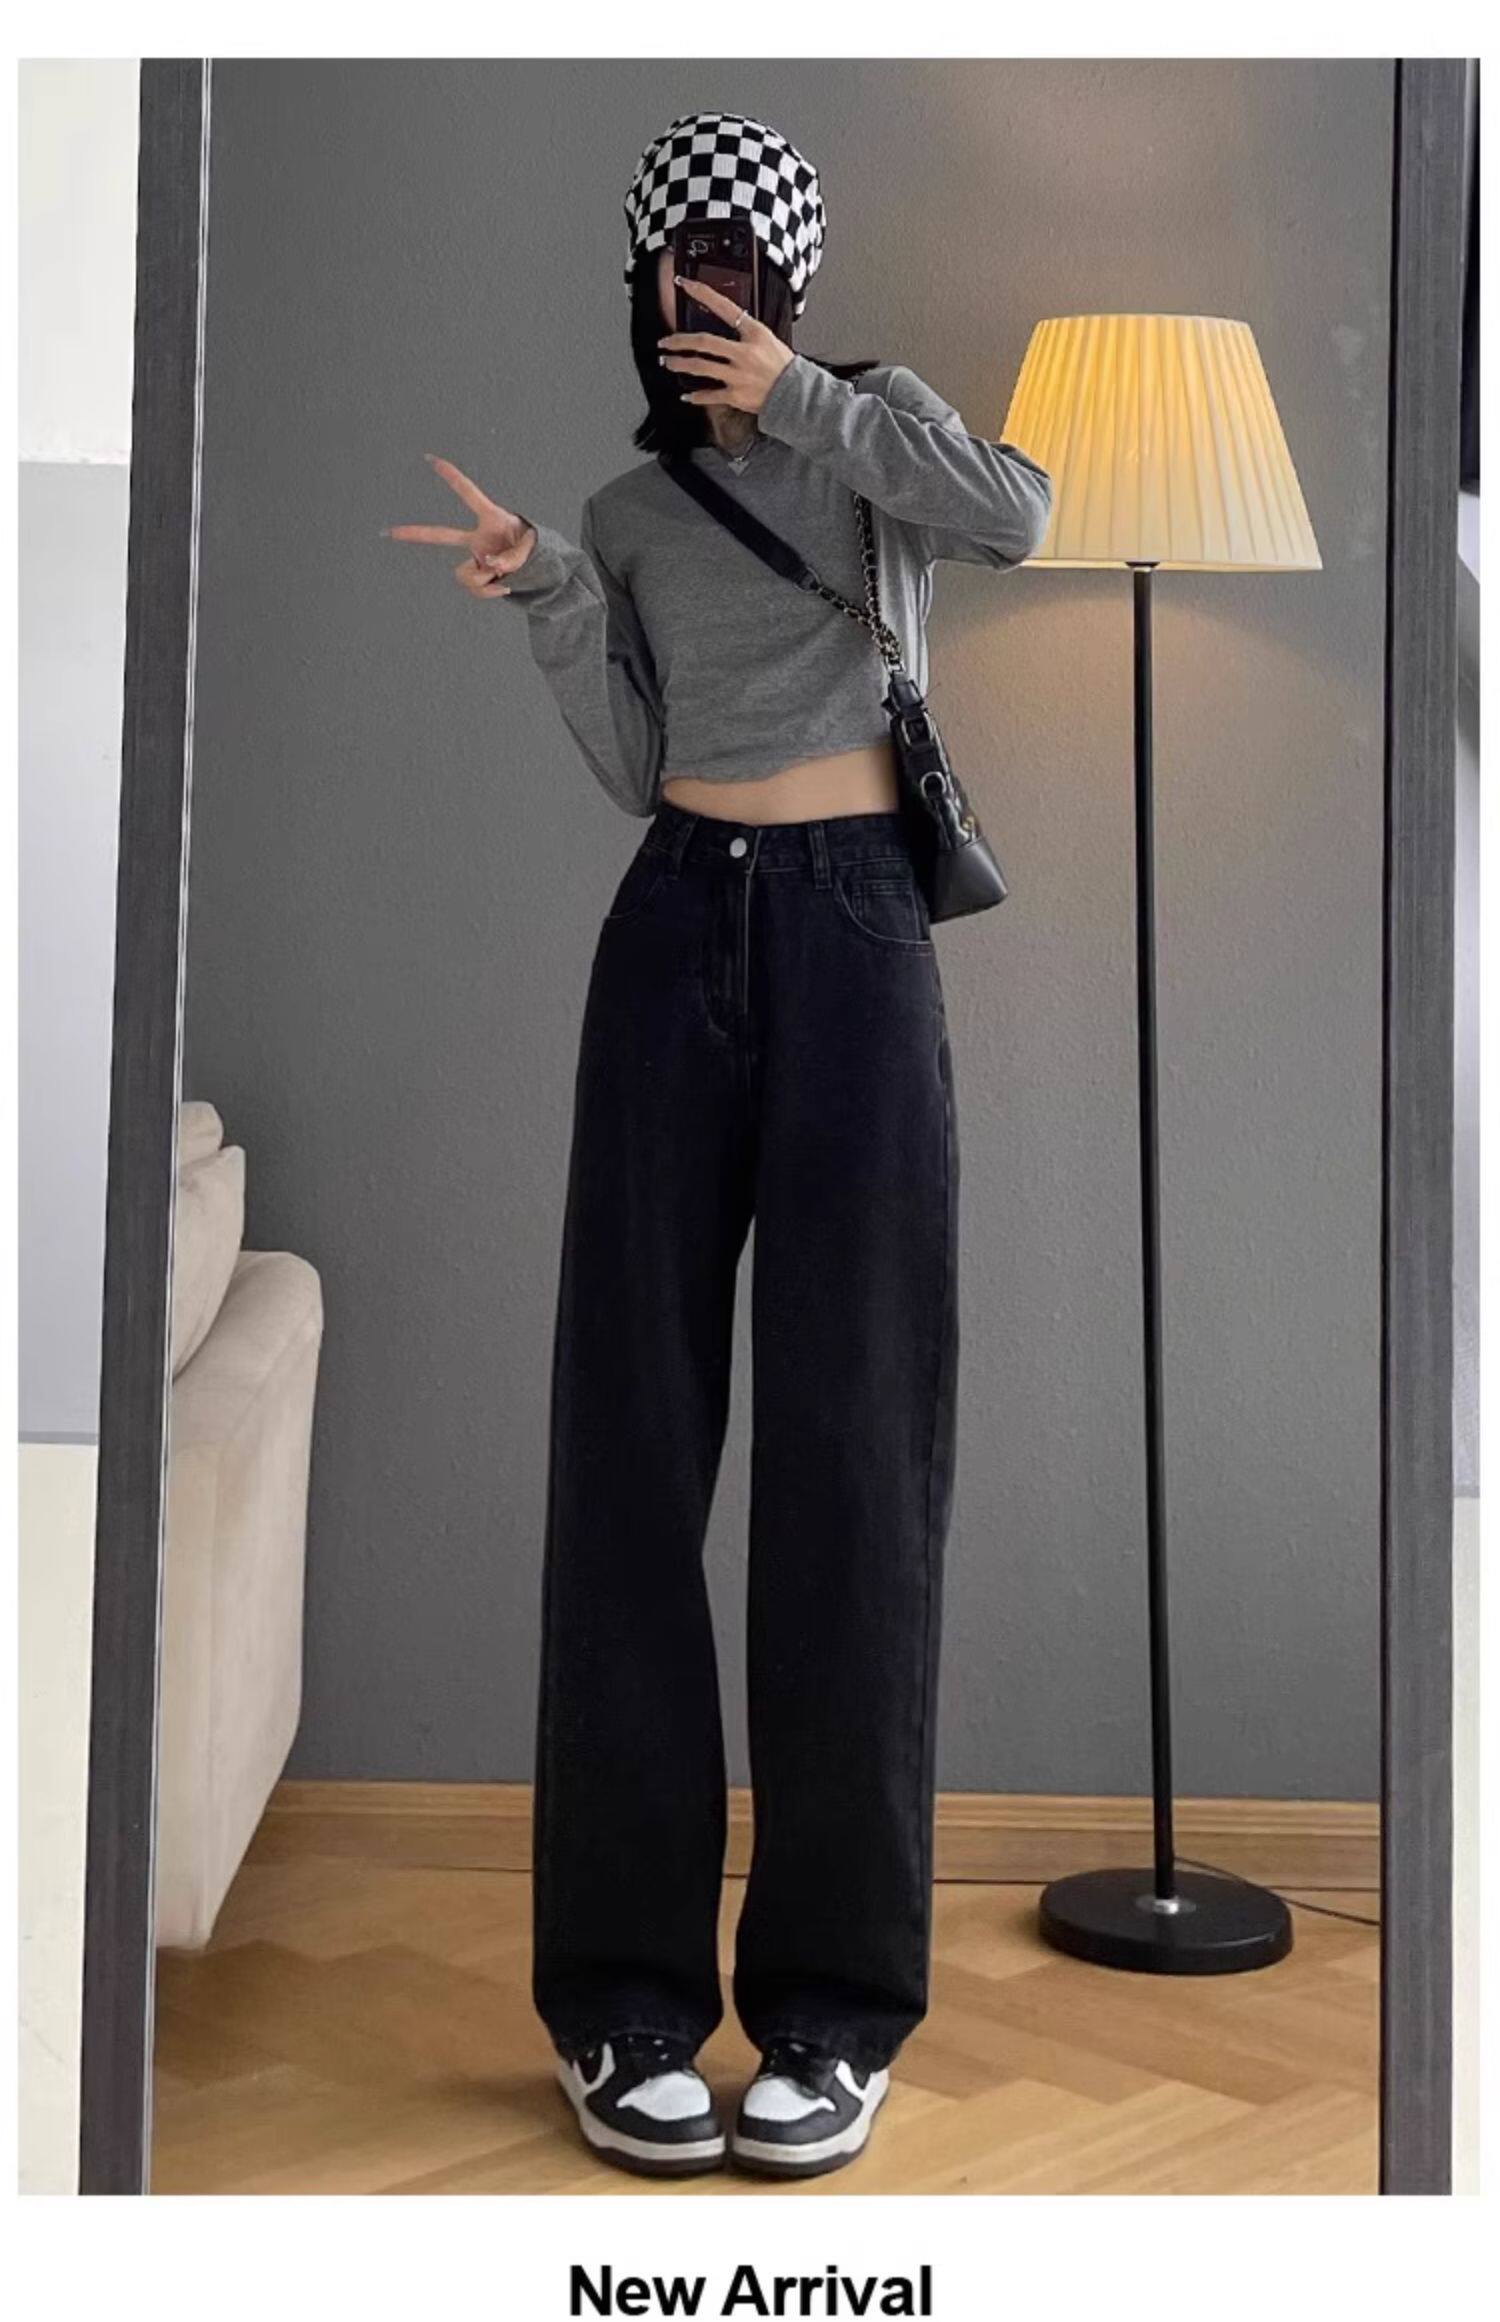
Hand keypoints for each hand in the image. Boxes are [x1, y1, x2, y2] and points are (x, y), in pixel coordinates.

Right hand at [384, 457, 536, 598]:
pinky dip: (490, 592)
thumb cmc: (537, 548)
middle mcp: (477, 538)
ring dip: (486, 581)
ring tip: (506, 577)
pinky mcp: (477, 575)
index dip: (451, 476)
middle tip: (388, 533)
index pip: (468, 494)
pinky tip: (504, 586)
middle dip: (414, 533)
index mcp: (491, 519)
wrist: (539, 569)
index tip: (431, 459)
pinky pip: (475, 588)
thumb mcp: (532, 548)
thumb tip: (491, 566)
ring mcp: (475, 557)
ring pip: (465, 574)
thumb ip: (513, 556)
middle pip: (440, 535)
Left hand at [657, 274, 795, 413]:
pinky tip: (686, 395)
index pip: (723, 307)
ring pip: (700, 367)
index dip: (702, 293)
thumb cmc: (784, 366)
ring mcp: (738, 375)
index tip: (684, 284)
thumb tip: (727, 323)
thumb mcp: (767, 338)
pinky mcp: (736, 395)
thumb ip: (746, 331)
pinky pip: (710, 395)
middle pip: (703, 342)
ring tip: (668, 362)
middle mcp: (743, 353)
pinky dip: (696, 396)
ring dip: (680, 364)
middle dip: (679, 341)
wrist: (797, 394)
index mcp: (753, 333)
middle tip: (665, 341)